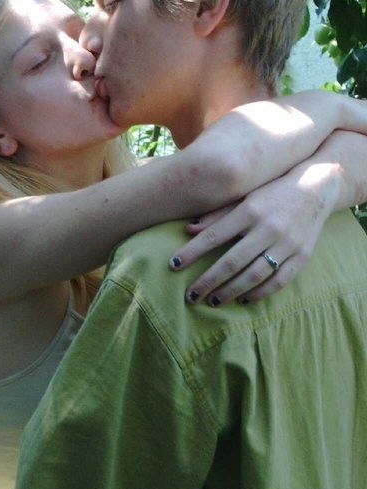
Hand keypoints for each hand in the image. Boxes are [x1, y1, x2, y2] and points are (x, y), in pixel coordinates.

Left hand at [168, 161, 335, 305]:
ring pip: (254, 275)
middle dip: (208, 281)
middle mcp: (268, 228)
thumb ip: (217, 214)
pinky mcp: (302, 256)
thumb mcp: (243, 196)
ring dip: (231, 291)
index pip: (214, 236)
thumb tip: (187, 230)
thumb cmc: (270, 192)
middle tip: (191, 295)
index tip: (173, 265)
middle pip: (232, 261)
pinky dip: (260, 293)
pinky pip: (279, 281)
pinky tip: (243, 300)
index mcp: (249, 210)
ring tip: (213, 301)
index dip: (192, 252)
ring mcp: (287, 244)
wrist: (316, 188)